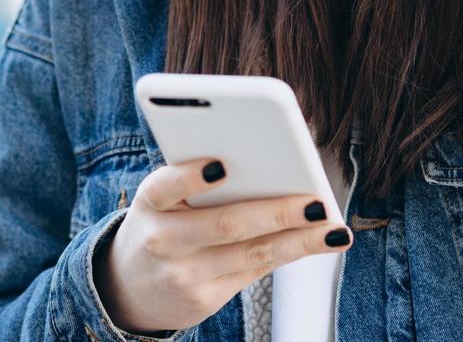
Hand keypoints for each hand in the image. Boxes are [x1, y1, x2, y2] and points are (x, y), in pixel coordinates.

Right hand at [92, 157, 351, 333]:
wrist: (129, 287)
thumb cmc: (161, 223)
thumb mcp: (162, 198)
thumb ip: (199, 181)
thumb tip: (268, 161)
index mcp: (149, 202)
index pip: (164, 186)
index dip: (189, 177)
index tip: (220, 166)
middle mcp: (163, 240)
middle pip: (225, 224)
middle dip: (275, 212)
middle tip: (314, 202)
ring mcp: (185, 275)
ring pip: (252, 253)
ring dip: (300, 239)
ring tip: (333, 226)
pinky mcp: (205, 300)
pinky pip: (257, 270)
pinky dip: (292, 252)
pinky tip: (320, 241)